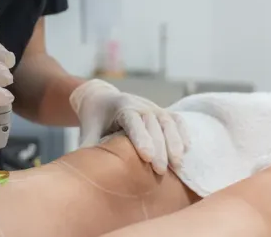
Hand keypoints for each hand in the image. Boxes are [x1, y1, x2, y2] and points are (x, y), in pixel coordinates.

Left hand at [69, 79, 188, 174]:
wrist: (101, 99)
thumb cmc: (94, 118)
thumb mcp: (88, 130)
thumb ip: (89, 146)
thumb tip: (84, 169)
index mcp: (121, 106)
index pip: (133, 121)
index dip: (141, 138)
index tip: (146, 156)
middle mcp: (140, 104)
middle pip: (153, 124)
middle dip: (159, 148)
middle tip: (160, 171)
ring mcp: (154, 107)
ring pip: (168, 122)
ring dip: (175, 143)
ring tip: (177, 165)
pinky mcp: (162, 112)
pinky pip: (176, 121)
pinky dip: (182, 133)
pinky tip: (186, 150)